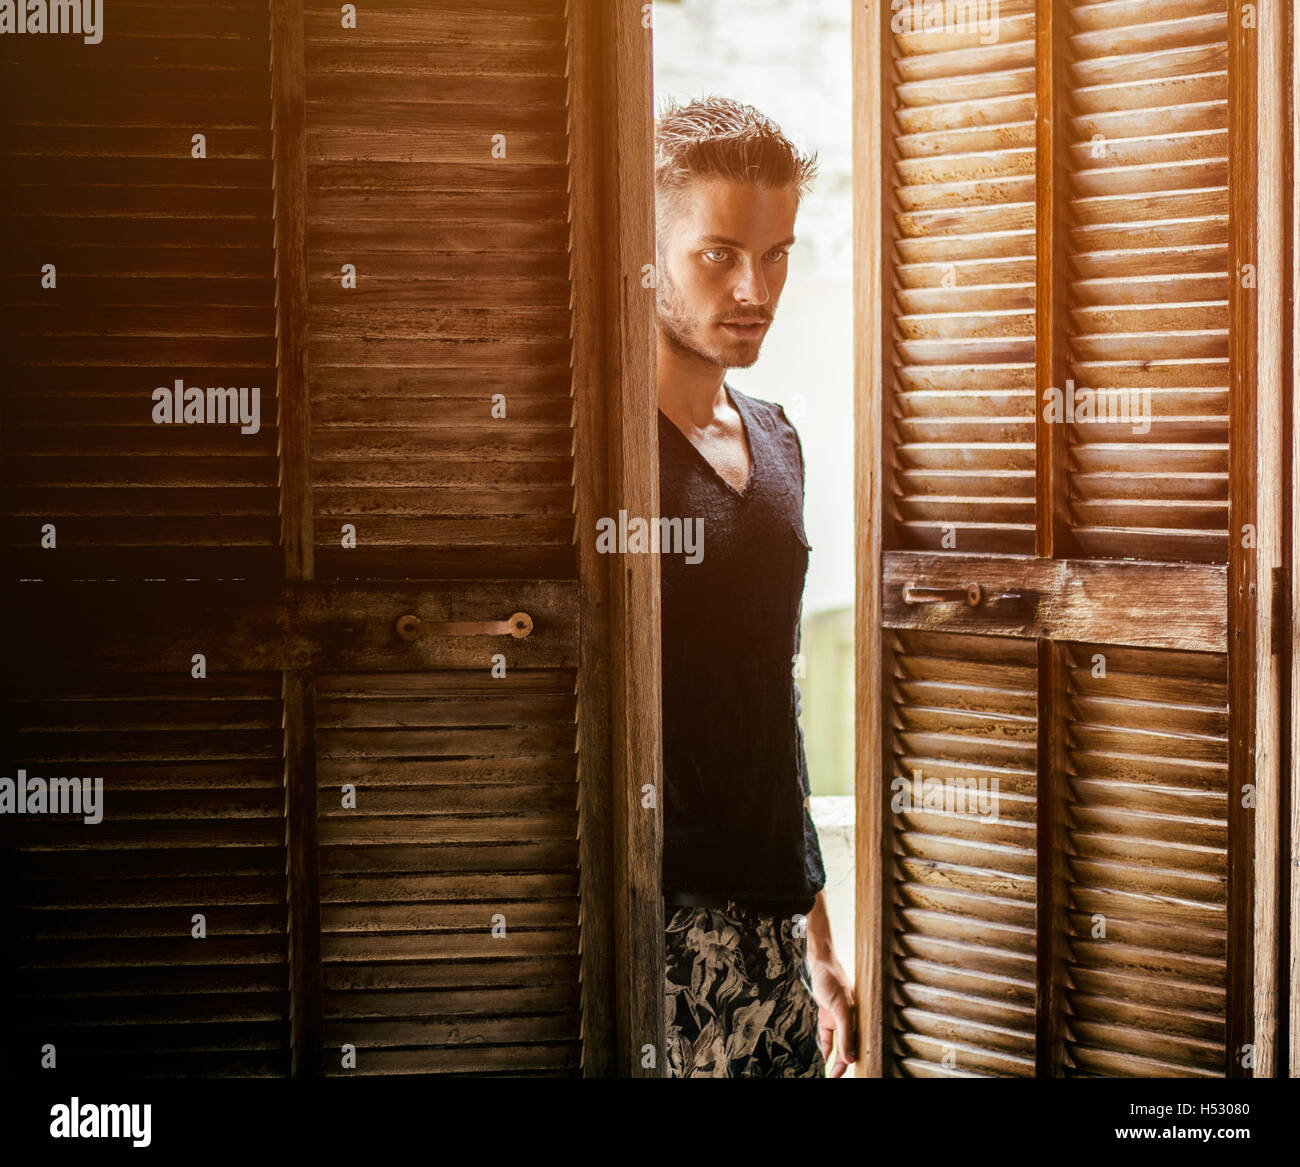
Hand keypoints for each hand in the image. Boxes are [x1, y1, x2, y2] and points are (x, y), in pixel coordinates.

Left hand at [808, 952, 855, 1076]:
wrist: (820, 962)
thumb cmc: (832, 980)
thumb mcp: (840, 1008)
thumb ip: (845, 1033)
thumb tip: (849, 1058)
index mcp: (858, 1020)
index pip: (857, 1047)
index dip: (853, 1062)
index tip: (844, 1076)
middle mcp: (850, 1021)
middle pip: (848, 1049)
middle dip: (842, 1066)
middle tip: (833, 1080)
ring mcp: (838, 1018)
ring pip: (838, 1045)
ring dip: (835, 1059)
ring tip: (831, 1075)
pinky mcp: (826, 1015)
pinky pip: (827, 1036)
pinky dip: (826, 1047)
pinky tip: (824, 1058)